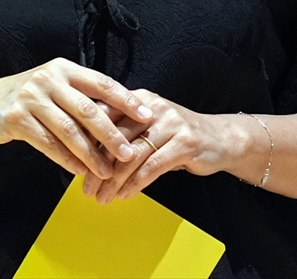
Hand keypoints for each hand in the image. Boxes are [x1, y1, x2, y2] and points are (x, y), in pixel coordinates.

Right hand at [0, 58, 152, 179]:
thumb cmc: (27, 97)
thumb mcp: (53, 87)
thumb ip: (80, 96)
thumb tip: (120, 115)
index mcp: (65, 69)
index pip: (102, 83)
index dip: (126, 100)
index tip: (147, 115)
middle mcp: (50, 79)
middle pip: (89, 109)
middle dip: (112, 134)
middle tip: (130, 152)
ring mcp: (32, 98)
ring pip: (69, 130)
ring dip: (91, 154)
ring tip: (107, 170)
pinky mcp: (17, 119)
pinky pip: (48, 143)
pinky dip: (66, 159)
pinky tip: (79, 171)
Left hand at [84, 90, 258, 203]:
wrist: (221, 138)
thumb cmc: (178, 136)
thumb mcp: (150, 129)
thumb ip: (124, 134)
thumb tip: (87, 156)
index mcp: (140, 100)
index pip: (105, 117)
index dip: (87, 142)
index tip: (75, 167)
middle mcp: (154, 108)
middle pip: (116, 138)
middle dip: (98, 167)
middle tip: (87, 189)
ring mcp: (171, 123)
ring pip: (133, 155)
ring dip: (114, 180)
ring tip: (103, 197)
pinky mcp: (185, 142)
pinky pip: (153, 166)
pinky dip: (136, 183)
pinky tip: (125, 194)